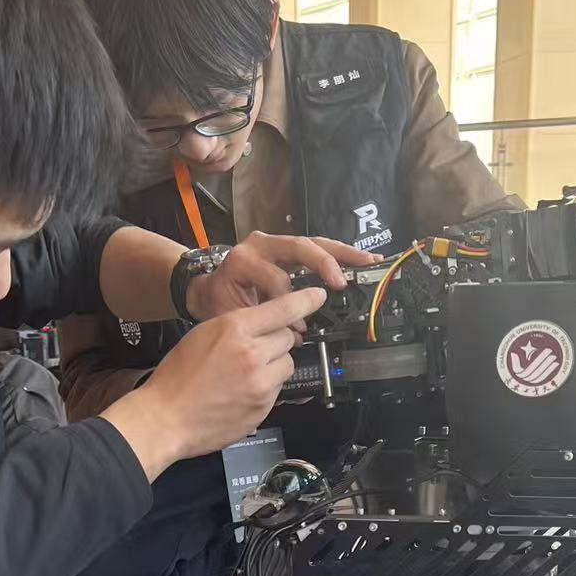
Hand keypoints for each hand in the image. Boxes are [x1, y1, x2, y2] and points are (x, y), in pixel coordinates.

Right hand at [102, 285, 326, 479]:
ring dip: (274, 365)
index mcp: (234, 329)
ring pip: (287, 364)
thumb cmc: (177, 378)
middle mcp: (252, 354)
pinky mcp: (263, 407)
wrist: (165, 418)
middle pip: (287, 337)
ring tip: (244, 374)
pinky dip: (265, 388)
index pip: (283, 308)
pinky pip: (277, 389)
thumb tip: (266, 324)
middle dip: (275, 341)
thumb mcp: (202, 335)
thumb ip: (237, 327)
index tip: (319, 295)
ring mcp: (260, 383)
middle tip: (251, 351)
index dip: (306, 300)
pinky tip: (241, 392)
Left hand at [184, 230, 381, 320]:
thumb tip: (295, 334)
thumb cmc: (218, 303)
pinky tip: (360, 260)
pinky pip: (316, 246)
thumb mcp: (232, 315)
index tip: (300, 328)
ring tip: (368, 262)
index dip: (290, 304)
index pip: (275, 278)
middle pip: (299, 247)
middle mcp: (259, 245)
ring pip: (313, 242)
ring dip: (343, 253)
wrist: (207, 289)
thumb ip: (261, 323)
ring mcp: (275, 242)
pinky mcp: (287, 246)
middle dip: (324, 263)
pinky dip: (339, 254)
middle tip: (342, 282)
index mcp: (242, 261)